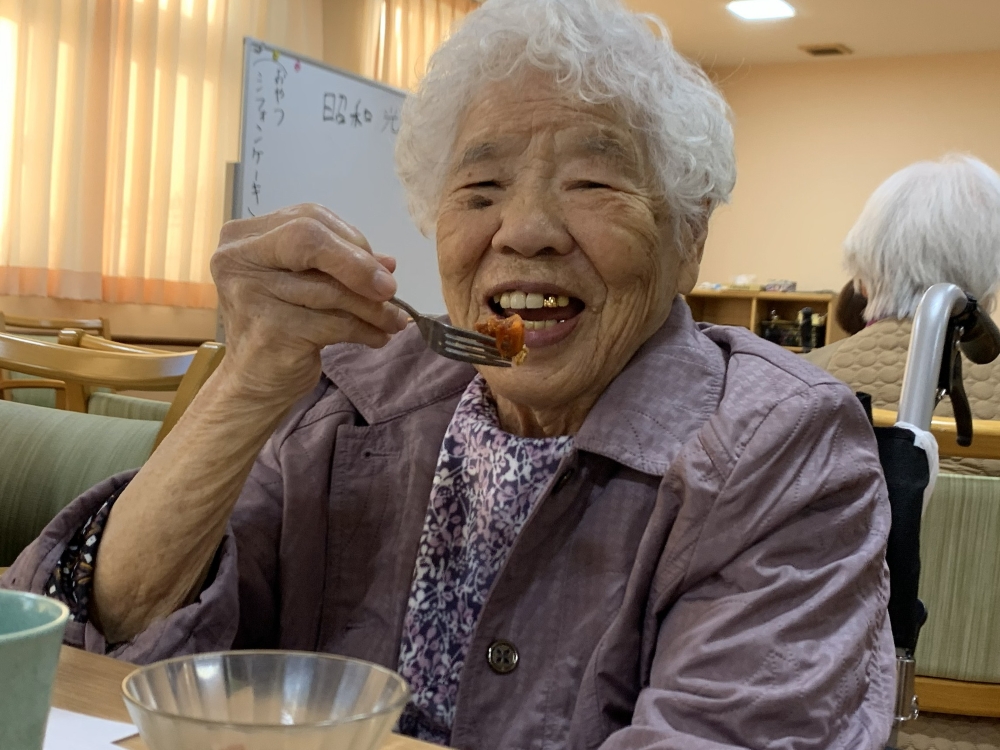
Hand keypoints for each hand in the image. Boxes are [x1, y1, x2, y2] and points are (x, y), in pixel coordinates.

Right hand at [211, 203, 409, 404]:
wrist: (252, 384)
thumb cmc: (280, 327)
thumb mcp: (305, 286)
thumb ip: (339, 266)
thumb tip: (387, 263)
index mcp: (242, 238)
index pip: (307, 218)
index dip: (351, 240)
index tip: (378, 266)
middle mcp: (237, 260)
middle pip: (312, 242)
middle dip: (360, 266)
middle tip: (391, 289)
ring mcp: (250, 295)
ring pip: (329, 289)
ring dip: (373, 307)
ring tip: (394, 321)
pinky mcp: (270, 332)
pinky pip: (334, 324)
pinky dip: (365, 330)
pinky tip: (378, 337)